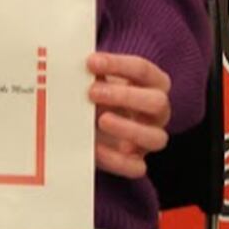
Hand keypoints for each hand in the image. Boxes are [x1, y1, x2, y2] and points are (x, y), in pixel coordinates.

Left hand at [87, 52, 171, 178]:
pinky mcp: (137, 161)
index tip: (90, 62)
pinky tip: (96, 148)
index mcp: (151, 83)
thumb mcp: (96, 78)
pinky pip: (136, 167)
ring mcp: (150, 137)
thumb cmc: (97, 92)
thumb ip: (91, 71)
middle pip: (157, 102)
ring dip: (127, 128)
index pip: (143, 70)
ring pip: (156, 138)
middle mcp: (157, 111)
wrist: (89, 122)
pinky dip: (117, 160)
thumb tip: (71, 61)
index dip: (118, 65)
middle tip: (92, 92)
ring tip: (100, 120)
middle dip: (125, 96)